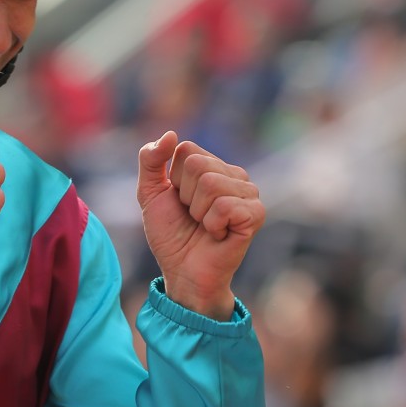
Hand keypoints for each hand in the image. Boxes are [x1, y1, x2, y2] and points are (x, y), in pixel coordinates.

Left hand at [137, 131, 264, 320]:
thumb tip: (171, 134)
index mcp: (211, 165)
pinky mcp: (256, 214)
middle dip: (186, 196)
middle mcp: (234, 174)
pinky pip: (225, 205)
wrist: (183, 271)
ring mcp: (248, 193)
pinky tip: (219, 234)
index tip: (179, 201)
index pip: (186, 150)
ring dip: (199, 212)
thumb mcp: (149, 193)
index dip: (173, 179)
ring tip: (205, 226)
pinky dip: (213, 224)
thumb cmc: (170, 234)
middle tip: (193, 217)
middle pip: (198, 165)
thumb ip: (151, 160)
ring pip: (211, 184)